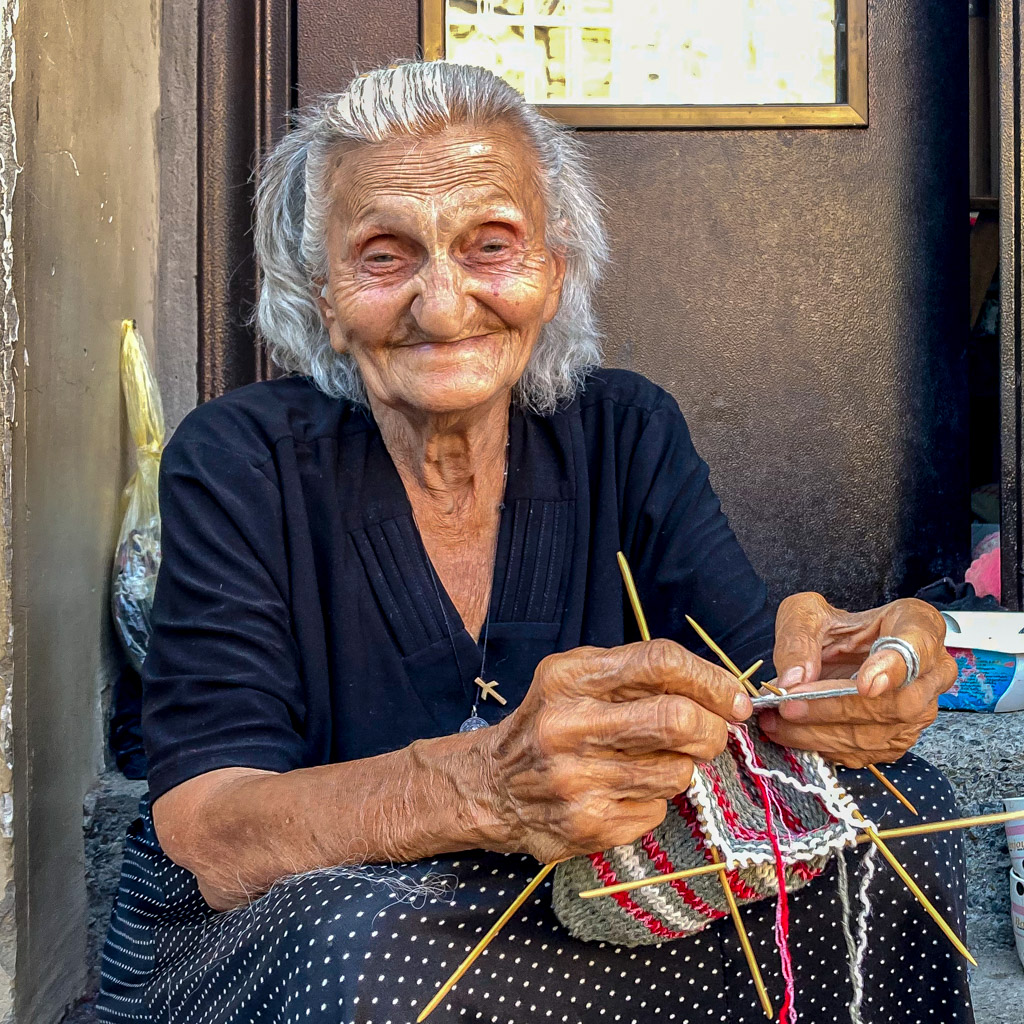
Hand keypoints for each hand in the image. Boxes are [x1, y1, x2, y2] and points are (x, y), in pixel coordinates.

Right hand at [481, 640, 751, 862]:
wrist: (493, 786)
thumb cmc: (550, 722)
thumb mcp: (577, 678)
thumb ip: (637, 674)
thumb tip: (720, 692)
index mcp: (569, 679)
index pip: (660, 663)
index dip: (710, 679)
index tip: (732, 698)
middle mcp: (569, 726)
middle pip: (678, 720)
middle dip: (712, 729)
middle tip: (712, 734)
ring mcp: (577, 780)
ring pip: (676, 771)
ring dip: (681, 766)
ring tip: (655, 761)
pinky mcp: (588, 825)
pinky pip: (657, 809)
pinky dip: (654, 798)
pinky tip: (626, 790)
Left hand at [759, 593, 956, 766]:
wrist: (841, 650)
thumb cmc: (832, 626)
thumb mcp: (806, 615)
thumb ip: (798, 640)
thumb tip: (793, 680)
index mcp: (918, 625)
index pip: (918, 647)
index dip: (893, 668)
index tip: (865, 684)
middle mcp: (931, 672)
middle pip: (897, 701)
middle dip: (837, 707)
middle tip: (791, 705)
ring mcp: (921, 709)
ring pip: (881, 732)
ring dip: (824, 731)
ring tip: (779, 722)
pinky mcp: (900, 738)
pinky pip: (869, 752)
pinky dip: (827, 746)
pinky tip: (794, 734)